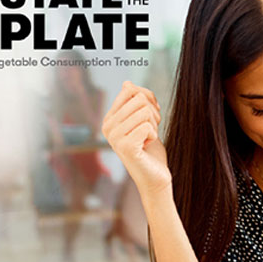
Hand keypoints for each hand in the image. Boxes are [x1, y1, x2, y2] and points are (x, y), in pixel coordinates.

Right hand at [102, 81, 171, 197]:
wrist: (155, 178)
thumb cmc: (150, 150)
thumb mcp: (144, 121)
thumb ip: (135, 103)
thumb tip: (126, 83)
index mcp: (109, 119)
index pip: (130, 90)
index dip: (148, 99)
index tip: (151, 115)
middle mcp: (107, 127)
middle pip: (139, 99)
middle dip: (153, 113)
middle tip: (150, 131)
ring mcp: (114, 137)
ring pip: (145, 111)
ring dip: (154, 125)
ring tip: (148, 139)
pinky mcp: (125, 147)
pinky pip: (148, 126)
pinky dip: (154, 136)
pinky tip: (147, 146)